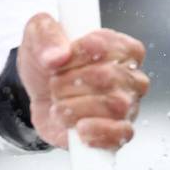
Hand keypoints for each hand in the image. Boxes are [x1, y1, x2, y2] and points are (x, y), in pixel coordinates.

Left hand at [17, 12, 148, 150]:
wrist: (39, 95)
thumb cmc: (49, 63)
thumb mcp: (39, 34)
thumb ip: (46, 34)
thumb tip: (57, 56)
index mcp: (121, 47)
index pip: (111, 46)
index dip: (80, 53)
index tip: (62, 59)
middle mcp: (130, 76)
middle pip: (110, 76)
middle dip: (72, 82)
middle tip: (56, 84)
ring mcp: (127, 106)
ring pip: (114, 106)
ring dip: (76, 107)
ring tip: (60, 105)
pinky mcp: (118, 133)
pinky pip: (121, 135)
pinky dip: (96, 132)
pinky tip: (79, 128)